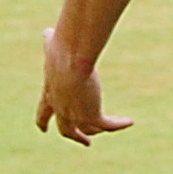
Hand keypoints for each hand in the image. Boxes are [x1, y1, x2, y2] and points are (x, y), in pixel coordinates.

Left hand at [35, 26, 132, 145]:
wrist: (70, 59)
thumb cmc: (61, 50)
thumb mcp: (53, 47)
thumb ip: (51, 42)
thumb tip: (49, 32)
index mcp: (50, 94)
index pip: (43, 112)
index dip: (43, 122)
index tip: (43, 130)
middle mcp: (61, 109)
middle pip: (66, 130)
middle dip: (75, 137)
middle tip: (85, 141)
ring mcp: (76, 115)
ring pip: (89, 129)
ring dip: (99, 130)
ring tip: (110, 129)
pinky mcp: (92, 116)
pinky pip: (108, 125)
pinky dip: (119, 124)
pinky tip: (129, 121)